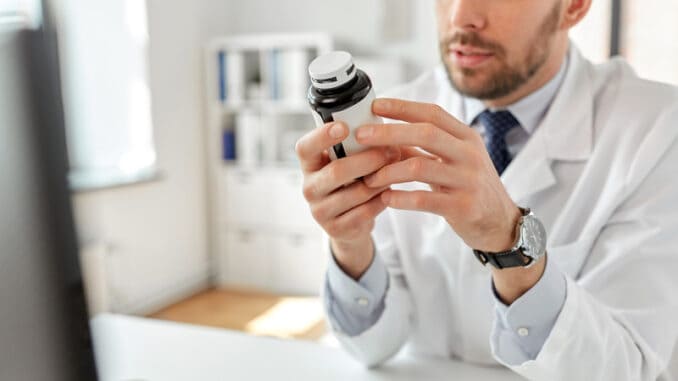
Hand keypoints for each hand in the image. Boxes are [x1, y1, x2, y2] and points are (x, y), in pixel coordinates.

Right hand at [295, 121, 399, 278]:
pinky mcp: (336, 229)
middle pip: (337, 171)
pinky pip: (365, 212)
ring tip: (396, 171)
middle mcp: (309, 187)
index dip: (322, 137)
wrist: (348, 223)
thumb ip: (354, 145)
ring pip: (356, 193)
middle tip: (392, 150)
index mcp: (309, 164)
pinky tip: (390, 192)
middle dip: (368, 160)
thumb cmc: (351, 181)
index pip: (305, 148)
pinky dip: (381, 200)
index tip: (343, 127)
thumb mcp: (346, 161)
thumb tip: (381, 124)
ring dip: (380, 180)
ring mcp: (320, 211)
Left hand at [356, 98, 520, 251]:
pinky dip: (400, 198)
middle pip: (425, 133)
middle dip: (388, 132)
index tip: (375, 105)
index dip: (402, 107)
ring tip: (369, 179)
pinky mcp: (464, 207)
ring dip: (388, 171)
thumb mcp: (452, 162)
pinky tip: (385, 198)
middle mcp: (469, 154)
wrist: (500, 223)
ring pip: (420, 167)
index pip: (432, 113)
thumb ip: (422, 149)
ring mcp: (468, 180)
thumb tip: (383, 135)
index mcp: (466, 137)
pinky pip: (424, 199)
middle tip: (361, 136)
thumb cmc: (468, 188)